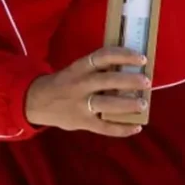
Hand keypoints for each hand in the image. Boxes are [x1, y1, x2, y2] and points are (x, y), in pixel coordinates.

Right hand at [25, 47, 149, 136]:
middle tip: (146, 81)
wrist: (37, 101)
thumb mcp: (77, 70)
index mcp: (80, 67)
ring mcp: (80, 105)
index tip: (142, 58)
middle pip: (108, 80)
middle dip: (129, 81)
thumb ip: (97, 70)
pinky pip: (104, 127)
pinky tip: (136, 127)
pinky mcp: (81, 122)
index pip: (104, 56)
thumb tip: (130, 69)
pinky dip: (121, 129)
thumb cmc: (65, 82)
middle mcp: (80, 84)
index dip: (124, 55)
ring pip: (107, 104)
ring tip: (143, 104)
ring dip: (127, 105)